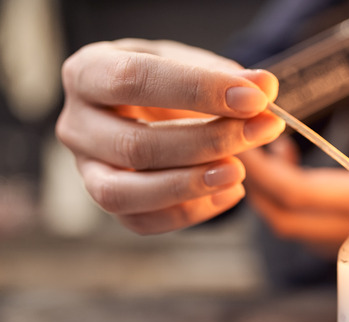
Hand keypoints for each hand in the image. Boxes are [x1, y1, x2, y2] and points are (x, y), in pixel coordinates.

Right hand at [56, 39, 284, 233]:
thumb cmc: (168, 82)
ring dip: (189, 186)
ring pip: (124, 194)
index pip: (134, 79)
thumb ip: (228, 76)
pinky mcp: (110, 203)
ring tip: (239, 171)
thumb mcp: (193, 65)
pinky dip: (191, 212)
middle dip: (207, 142)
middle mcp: (76, 124)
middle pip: (134, 145)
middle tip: (262, 131)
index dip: (198, 89)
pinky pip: (142, 221)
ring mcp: (86, 170)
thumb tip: (265, 87)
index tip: (253, 98)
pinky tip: (230, 192)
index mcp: (88, 72)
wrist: (150, 109)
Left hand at [239, 46, 348, 258]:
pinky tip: (299, 170)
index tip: (245, 133)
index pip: (295, 194)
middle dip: (254, 182)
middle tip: (245, 140)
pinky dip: (291, 203)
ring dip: (271, 193)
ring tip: (271, 151)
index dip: (261, 167)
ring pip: (291, 229)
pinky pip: (308, 231)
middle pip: (280, 218)